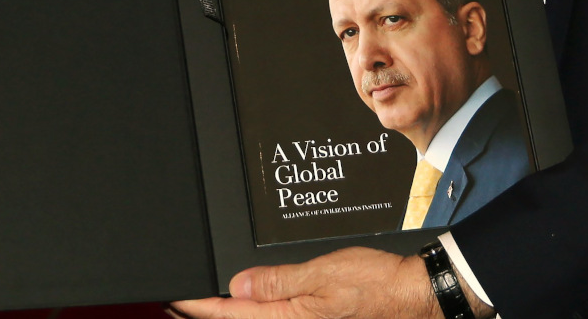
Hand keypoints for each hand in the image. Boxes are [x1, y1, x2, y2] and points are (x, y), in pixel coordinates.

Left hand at [170, 247, 439, 318]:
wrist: (415, 297)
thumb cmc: (377, 285)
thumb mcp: (321, 274)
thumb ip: (276, 281)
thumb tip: (237, 286)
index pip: (228, 316)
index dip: (196, 307)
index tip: (172, 297)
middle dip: (205, 314)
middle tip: (175, 301)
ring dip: (228, 316)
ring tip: (201, 304)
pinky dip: (254, 315)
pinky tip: (248, 306)